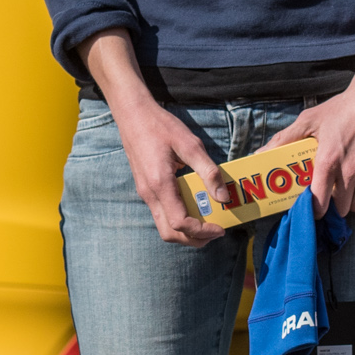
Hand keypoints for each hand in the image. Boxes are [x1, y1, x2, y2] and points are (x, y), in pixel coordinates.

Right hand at [116, 97, 225, 246]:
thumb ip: (208, 171)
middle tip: (214, 233)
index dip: (202, 231)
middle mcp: (149, 194)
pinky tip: (193, 207)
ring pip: (163, 226)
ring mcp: (145, 193)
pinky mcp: (145, 189)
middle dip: (193, 240)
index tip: (220, 228)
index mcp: (160, 184)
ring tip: (207, 224)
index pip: (180, 223)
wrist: (132, 114)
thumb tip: (223, 196)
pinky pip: (161, 214)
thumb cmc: (160, 126)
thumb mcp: (190, 144)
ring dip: (185, 232)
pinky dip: (178, 220)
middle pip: (170, 234)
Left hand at [278, 78, 354, 216]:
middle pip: (340, 208)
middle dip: (334, 205)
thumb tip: (261, 152)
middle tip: (331, 193)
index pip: (318, 203)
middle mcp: (348, 173)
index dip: (314, 210)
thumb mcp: (310, 120)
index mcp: (327, 163)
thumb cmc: (342, 108)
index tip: (314, 207)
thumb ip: (285, 138)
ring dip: (352, 201)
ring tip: (348, 190)